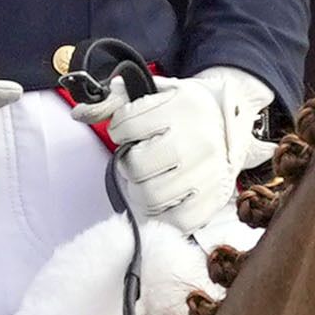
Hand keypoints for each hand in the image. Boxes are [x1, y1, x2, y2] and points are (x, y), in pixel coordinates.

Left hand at [90, 65, 276, 229]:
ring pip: (151, 196)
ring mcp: (209, 173)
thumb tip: (79, 113)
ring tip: (151, 179)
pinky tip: (165, 199)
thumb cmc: (187, 109)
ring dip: (141, 191)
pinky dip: (165, 215)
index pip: (126, 125)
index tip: (130, 129)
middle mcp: (199, 140)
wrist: (235, 119)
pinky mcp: (215, 199)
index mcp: (183, 107)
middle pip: (137, 166)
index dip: (120, 129)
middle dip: (130, 163)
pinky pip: (178, 221)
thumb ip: (114, 101)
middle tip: (141, 157)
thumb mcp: (155, 92)